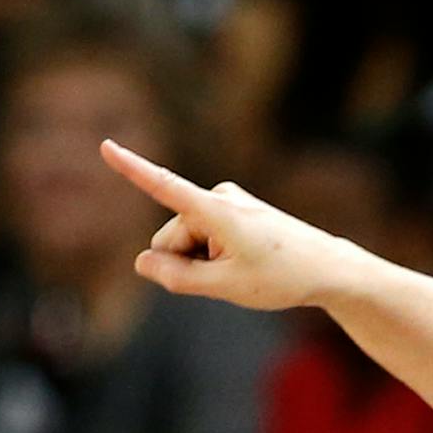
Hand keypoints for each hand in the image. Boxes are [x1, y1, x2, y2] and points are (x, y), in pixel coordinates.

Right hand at [99, 139, 362, 310]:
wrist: (327, 268)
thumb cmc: (283, 277)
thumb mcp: (227, 287)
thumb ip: (179, 278)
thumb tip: (142, 262)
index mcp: (217, 212)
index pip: (165, 188)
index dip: (132, 168)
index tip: (105, 145)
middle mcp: (218, 197)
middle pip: (170, 239)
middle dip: (185, 263)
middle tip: (229, 277)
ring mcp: (225, 202)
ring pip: (185, 241)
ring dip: (201, 261)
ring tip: (242, 269)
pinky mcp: (230, 209)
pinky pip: (202, 237)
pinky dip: (213, 255)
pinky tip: (243, 262)